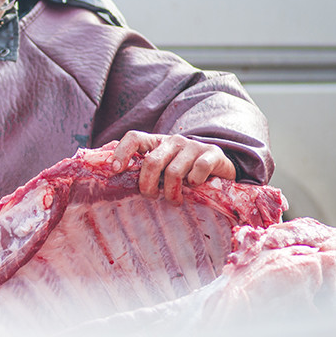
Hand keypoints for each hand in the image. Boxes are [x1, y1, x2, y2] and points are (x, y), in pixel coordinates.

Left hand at [110, 131, 236, 202]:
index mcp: (157, 142)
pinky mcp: (212, 153)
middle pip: (152, 162)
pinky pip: (197, 171)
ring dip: (171, 192)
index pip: (134, 137)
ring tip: (174, 199)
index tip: (115, 170)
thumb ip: (144, 170)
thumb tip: (115, 177)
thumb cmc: (184, 172)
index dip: (122, 152)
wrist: (220, 169)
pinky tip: (194, 187)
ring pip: (173, 172)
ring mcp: (193, 146)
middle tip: (151, 197)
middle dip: (147, 185)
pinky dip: (193, 184)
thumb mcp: (163, 168)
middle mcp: (173, 141)